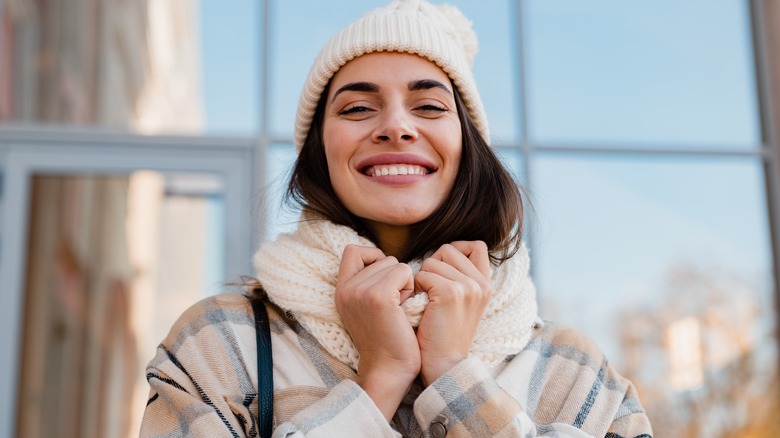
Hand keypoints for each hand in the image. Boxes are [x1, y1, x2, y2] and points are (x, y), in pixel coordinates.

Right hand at [334, 244, 420, 419]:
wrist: (389, 370)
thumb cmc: (387, 340)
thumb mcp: (367, 308)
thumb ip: (368, 284)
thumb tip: (385, 259)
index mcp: (341, 291)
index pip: (353, 250)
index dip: (373, 257)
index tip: (385, 279)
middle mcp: (346, 289)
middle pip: (381, 257)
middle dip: (394, 276)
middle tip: (394, 304)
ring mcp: (360, 291)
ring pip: (394, 263)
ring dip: (404, 283)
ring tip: (399, 308)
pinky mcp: (378, 296)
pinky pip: (404, 271)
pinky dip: (410, 287)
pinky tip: (405, 309)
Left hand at [414, 241, 491, 385]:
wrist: (442, 365)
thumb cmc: (442, 334)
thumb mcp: (460, 303)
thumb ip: (458, 277)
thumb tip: (441, 252)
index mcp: (485, 284)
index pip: (476, 245)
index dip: (456, 249)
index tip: (442, 268)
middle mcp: (480, 283)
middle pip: (449, 249)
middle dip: (433, 265)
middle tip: (430, 291)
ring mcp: (468, 287)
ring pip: (432, 261)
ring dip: (421, 279)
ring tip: (426, 303)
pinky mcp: (450, 293)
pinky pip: (422, 274)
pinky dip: (415, 289)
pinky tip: (421, 307)